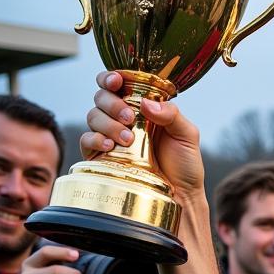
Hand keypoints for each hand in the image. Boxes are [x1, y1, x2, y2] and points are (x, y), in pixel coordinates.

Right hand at [81, 71, 203, 203]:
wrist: (181, 196)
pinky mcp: (101, 156)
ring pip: (93, 116)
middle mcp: (123, 119)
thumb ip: (171, 114)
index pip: (119, 84)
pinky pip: (86, 140)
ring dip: (107, 123)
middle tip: (129, 118)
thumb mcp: (187, 135)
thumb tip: (145, 103)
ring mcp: (111, 137)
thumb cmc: (185, 165)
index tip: (116, 81)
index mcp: (142, 108)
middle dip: (112, 103)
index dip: (111, 78)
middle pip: (102, 97)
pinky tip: (111, 145)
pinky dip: (95, 139)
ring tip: (128, 139)